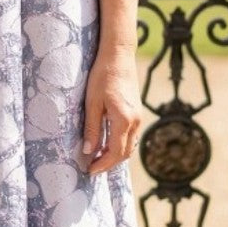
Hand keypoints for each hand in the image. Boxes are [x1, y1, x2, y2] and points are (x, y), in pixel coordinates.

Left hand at [81, 47, 143, 176]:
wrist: (118, 56)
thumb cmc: (102, 76)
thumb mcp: (92, 103)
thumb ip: (92, 129)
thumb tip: (88, 151)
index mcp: (123, 120)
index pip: (115, 153)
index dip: (102, 164)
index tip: (89, 170)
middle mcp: (135, 121)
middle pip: (124, 153)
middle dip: (109, 163)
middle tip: (92, 168)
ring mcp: (138, 117)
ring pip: (129, 145)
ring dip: (115, 155)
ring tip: (97, 158)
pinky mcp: (137, 112)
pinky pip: (131, 136)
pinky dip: (120, 145)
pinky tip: (107, 144)